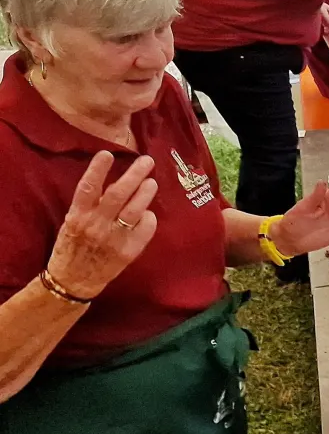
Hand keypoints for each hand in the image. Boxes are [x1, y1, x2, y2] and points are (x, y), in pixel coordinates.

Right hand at [45, 152, 158, 297]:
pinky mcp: (127, 251)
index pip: (87, 188)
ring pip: (135, 210)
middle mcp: (96, 225)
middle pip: (118, 194)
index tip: (106, 153)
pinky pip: (145, 229)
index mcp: (78, 216)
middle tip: (147, 161)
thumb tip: (113, 182)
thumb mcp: (73, 222)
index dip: (97, 170)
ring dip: (146, 193)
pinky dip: (149, 218)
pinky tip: (148, 213)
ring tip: (151, 182)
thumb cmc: (73, 246)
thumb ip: (89, 204)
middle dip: (135, 174)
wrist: (73, 280)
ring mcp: (113, 239)